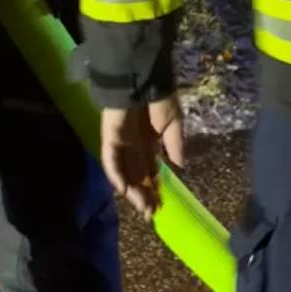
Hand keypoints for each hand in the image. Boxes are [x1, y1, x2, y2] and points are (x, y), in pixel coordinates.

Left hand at [99, 97, 186, 220]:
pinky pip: (111, 160)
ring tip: (143, 208)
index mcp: (150, 141)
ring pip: (125, 172)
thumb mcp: (174, 122)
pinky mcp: (110, 137)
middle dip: (145, 194)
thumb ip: (175, 144)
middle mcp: (135, 145)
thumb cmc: (160, 97)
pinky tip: (125, 190)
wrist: (143, 78)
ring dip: (133, 191)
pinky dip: (116, 175)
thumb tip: (180, 166)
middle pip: (138, 175)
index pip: (151, 169)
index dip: (156, 187)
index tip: (162, 204)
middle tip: (152, 213)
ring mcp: (122, 142)